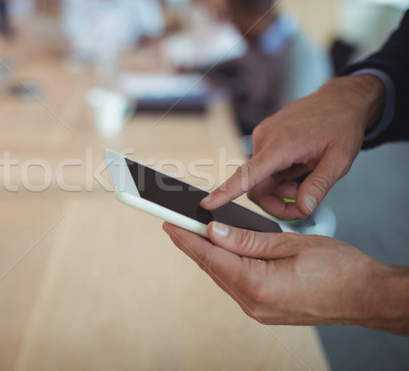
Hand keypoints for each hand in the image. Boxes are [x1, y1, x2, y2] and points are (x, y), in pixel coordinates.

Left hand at [163, 221, 408, 333]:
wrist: (366, 296)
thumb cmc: (339, 269)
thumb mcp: (291, 244)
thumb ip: (248, 240)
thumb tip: (215, 231)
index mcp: (258, 285)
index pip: (210, 257)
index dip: (187, 238)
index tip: (169, 223)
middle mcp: (253, 303)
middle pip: (212, 268)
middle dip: (192, 245)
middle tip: (175, 224)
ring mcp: (259, 310)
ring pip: (223, 277)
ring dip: (208, 256)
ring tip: (193, 234)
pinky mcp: (265, 310)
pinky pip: (236, 285)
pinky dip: (225, 267)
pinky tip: (221, 253)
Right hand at [202, 74, 385, 219]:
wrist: (342, 99)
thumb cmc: (341, 125)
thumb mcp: (339, 160)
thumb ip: (319, 186)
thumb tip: (304, 208)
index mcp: (281, 145)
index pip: (248, 174)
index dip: (226, 192)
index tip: (208, 204)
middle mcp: (265, 139)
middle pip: (255, 186)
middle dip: (276, 200)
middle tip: (303, 203)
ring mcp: (263, 137)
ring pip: (260, 178)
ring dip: (281, 188)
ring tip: (305, 180)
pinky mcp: (265, 137)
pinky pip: (264, 166)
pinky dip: (280, 175)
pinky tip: (299, 167)